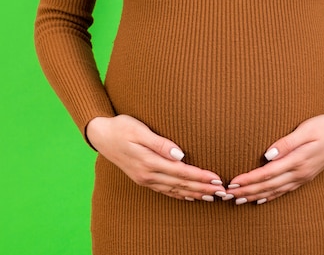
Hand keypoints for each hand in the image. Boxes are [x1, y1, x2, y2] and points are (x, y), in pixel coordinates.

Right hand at [86, 114, 225, 201]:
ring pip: (175, 190)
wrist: (101, 135)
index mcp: (148, 162)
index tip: (217, 179)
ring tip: (212, 197)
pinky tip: (190, 196)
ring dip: (194, 193)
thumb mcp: (139, 130)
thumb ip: (160, 143)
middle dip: (203, 188)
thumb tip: (180, 155)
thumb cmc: (121, 127)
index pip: (181, 171)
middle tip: (222, 191)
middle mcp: (147, 174)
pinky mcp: (142, 178)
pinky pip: (165, 190)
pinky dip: (180, 195)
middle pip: (181, 184)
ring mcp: (144, 179)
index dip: (200, 176)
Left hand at [226, 114, 323, 204]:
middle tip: (228, 195)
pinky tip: (261, 199)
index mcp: (298, 160)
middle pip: (268, 185)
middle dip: (247, 191)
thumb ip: (287, 142)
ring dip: (256, 195)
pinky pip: (285, 190)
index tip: (233, 182)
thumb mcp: (306, 129)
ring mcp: (303, 176)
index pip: (268, 173)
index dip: (249, 179)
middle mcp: (300, 172)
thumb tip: (268, 154)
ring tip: (238, 200)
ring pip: (275, 190)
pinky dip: (271, 196)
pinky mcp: (305, 177)